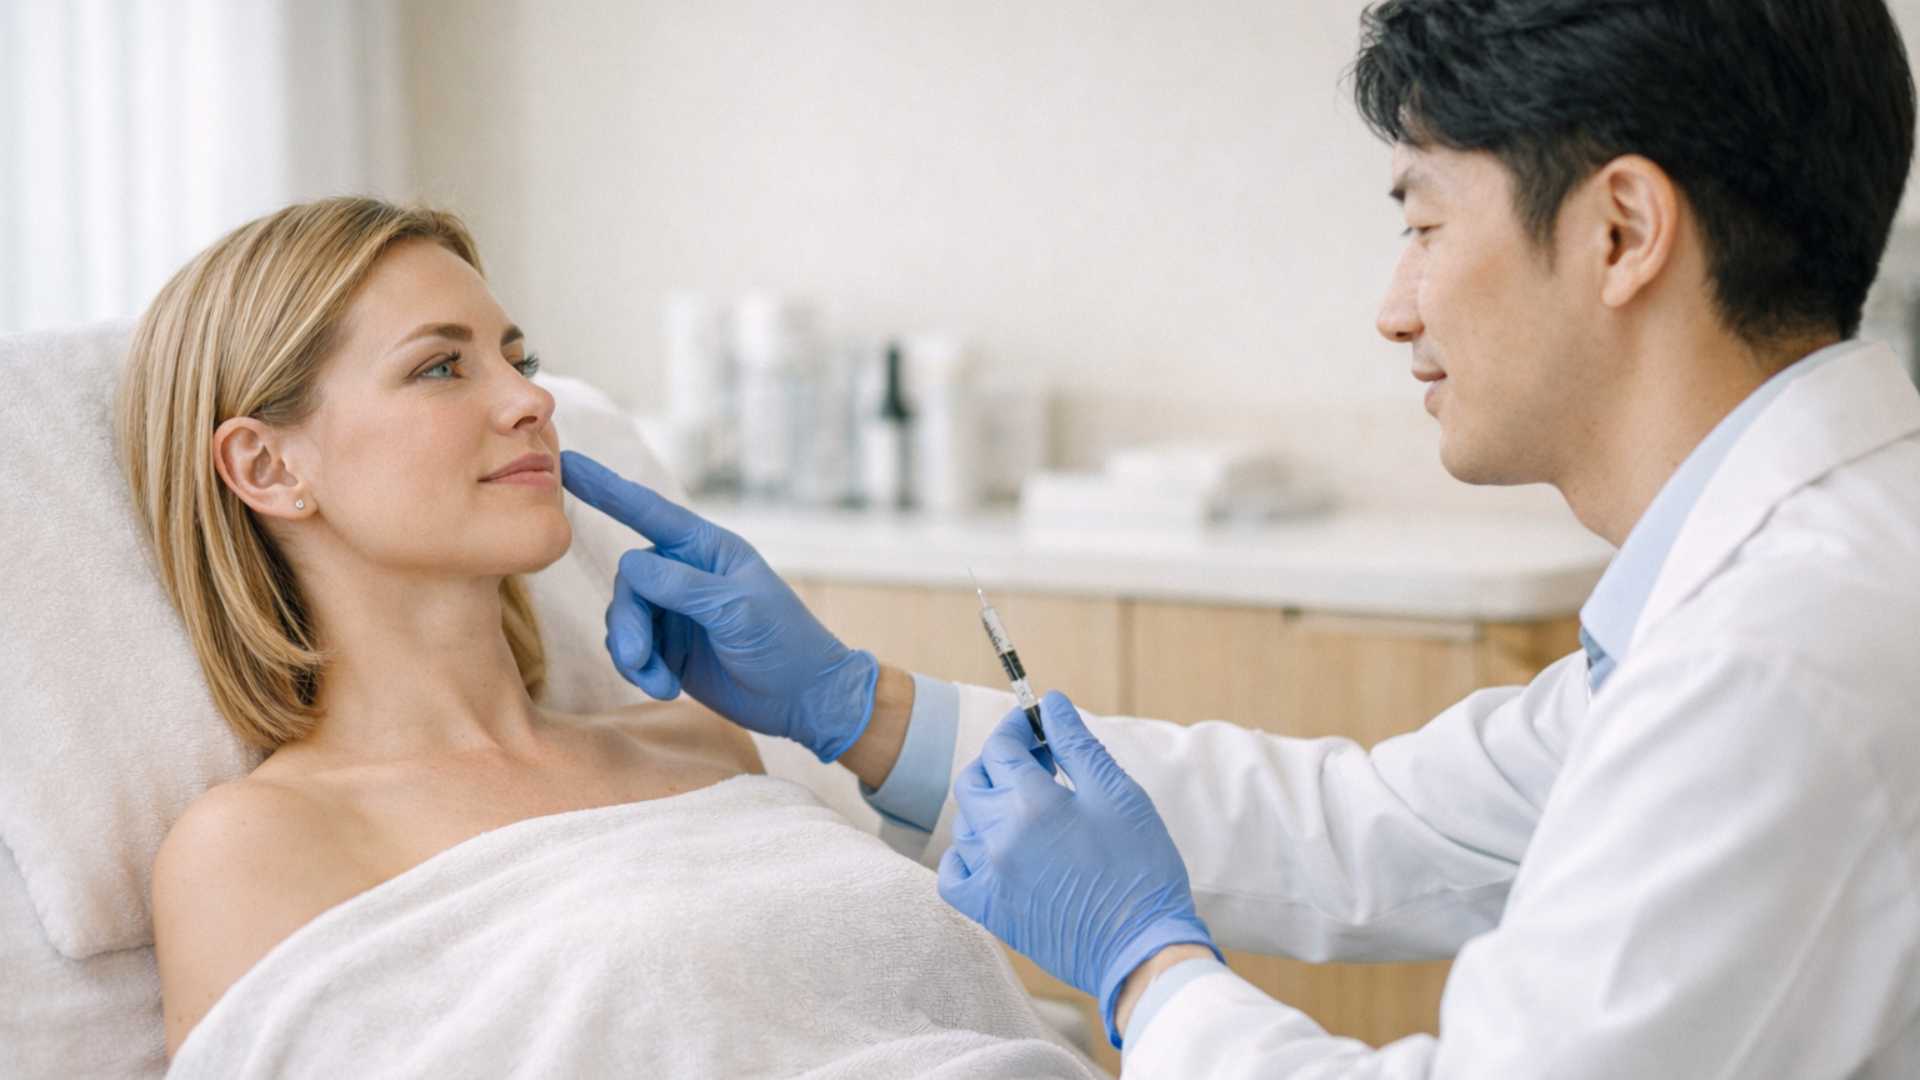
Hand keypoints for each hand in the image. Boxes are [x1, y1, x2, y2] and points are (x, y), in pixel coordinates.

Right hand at [558, 449, 878, 762]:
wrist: (804, 700)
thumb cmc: (784, 644)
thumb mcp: (737, 610)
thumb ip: (682, 586)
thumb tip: (628, 564)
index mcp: (708, 549)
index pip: (649, 510)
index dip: (606, 488)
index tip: (568, 461)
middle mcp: (686, 573)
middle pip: (628, 581)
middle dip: (629, 623)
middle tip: (639, 660)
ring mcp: (674, 610)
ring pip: (623, 617)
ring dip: (633, 653)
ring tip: (660, 682)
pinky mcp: (667, 646)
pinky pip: (629, 648)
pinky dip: (639, 669)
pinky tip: (666, 687)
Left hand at [936, 691, 1220, 1049]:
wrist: (1141, 948)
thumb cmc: (1140, 868)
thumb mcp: (1117, 794)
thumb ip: (1076, 744)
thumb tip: (1050, 703)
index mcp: (1031, 803)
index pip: (1002, 747)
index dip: (1017, 727)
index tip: (1037, 722)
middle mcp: (998, 837)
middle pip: (975, 779)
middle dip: (1001, 760)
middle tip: (1040, 760)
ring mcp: (988, 876)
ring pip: (965, 821)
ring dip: (989, 802)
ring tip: (1028, 804)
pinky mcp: (990, 911)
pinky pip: (953, 872)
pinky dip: (965, 852)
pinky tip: (993, 846)